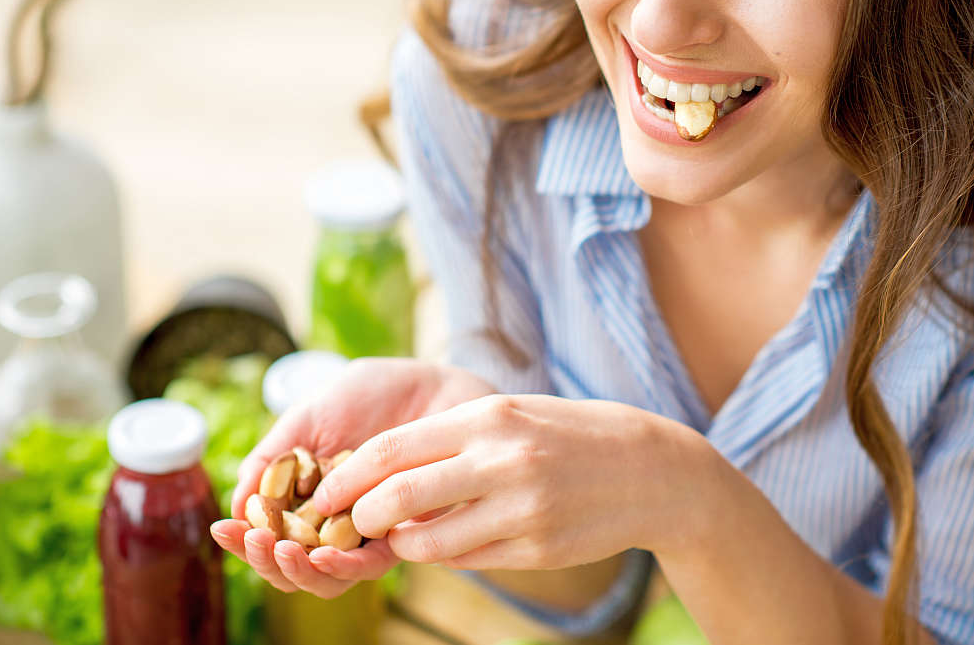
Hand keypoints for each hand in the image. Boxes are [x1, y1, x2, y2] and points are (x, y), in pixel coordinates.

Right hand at [209, 358, 494, 597]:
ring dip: (299, 570)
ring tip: (282, 550)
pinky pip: (370, 564)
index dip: (242, 539)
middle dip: (265, 560)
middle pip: (292, 565)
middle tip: (254, 541)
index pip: (267, 535)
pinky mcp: (404, 536)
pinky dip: (343, 565)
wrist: (431, 382)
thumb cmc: (371, 394)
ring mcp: (368, 532)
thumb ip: (273, 457)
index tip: (221, 529)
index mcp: (305, 497)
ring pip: (327, 576)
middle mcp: (334, 522)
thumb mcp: (310, 417)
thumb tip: (237, 502)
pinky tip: (323, 554)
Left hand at [312, 393, 714, 571]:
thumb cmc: (569, 433)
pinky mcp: (537, 547)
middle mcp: (502, 461)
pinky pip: (469, 559)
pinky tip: (451, 542)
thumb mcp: (511, 414)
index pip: (394, 448)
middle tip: (351, 523)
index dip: (349, 476)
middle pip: (400, 496)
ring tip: (402, 536)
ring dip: (403, 544)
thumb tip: (388, 471)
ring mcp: (522, 508)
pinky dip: (448, 554)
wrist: (648, 468)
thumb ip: (454, 437)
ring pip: (430, 540)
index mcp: (489, 417)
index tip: (324, 492)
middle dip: (363, 516)